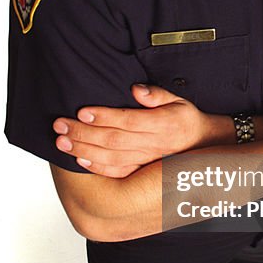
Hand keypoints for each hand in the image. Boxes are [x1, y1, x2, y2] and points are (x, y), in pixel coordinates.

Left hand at [53, 84, 208, 176]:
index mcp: (162, 124)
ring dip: (83, 150)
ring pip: (111, 158)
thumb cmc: (185, 120)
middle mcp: (153, 145)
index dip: (104, 117)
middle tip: (60, 125)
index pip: (128, 121)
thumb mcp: (179, 100)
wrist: (202, 146)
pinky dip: (96, 168)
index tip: (82, 112)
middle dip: (83, 133)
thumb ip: (157, 94)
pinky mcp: (141, 171)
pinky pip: (117, 173)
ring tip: (62, 142)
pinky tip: (79, 160)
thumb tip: (136, 89)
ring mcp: (146, 161)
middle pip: (113, 140)